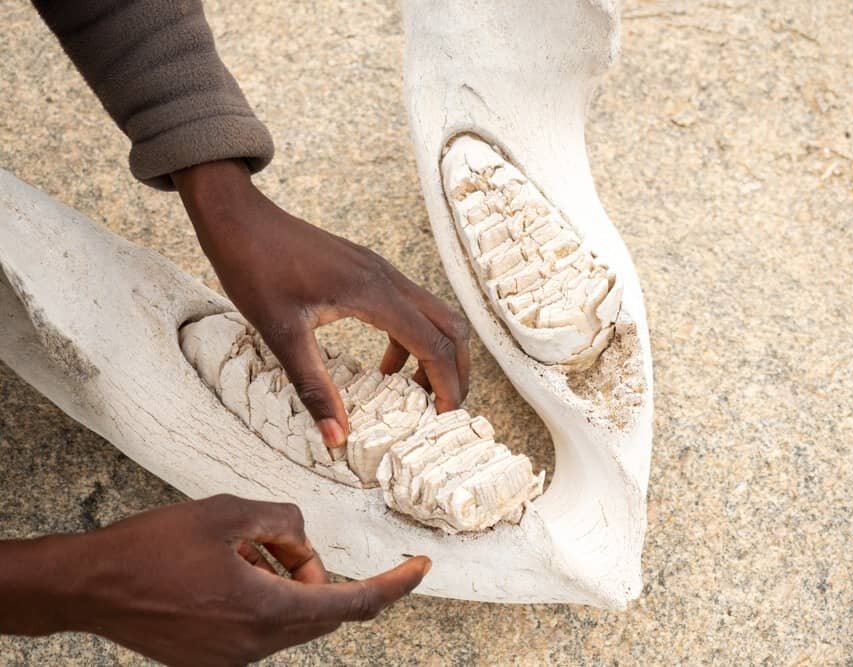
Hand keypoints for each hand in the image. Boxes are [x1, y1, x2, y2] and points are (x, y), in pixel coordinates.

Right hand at [0, 495, 429, 665]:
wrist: (89, 587)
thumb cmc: (152, 547)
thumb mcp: (226, 513)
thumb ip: (281, 520)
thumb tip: (300, 537)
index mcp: (267, 611)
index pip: (354, 602)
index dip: (395, 585)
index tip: (421, 567)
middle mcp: (256, 645)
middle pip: (322, 609)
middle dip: (316, 571)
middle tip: (279, 539)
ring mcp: (234, 659)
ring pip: (292, 618)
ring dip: (286, 581)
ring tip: (242, 548)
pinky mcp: (214, 659)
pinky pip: (262, 627)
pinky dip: (264, 596)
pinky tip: (229, 568)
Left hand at [172, 159, 470, 448]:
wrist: (238, 218)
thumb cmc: (254, 270)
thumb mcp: (280, 334)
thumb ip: (314, 387)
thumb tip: (336, 438)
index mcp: (373, 294)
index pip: (433, 344)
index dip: (446, 385)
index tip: (443, 420)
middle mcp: (388, 279)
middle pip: (451, 326)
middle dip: (455, 370)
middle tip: (441, 409)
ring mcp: (381, 272)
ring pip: (434, 316)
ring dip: (435, 355)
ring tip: (413, 394)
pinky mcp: (370, 271)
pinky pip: (410, 308)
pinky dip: (412, 341)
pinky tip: (385, 367)